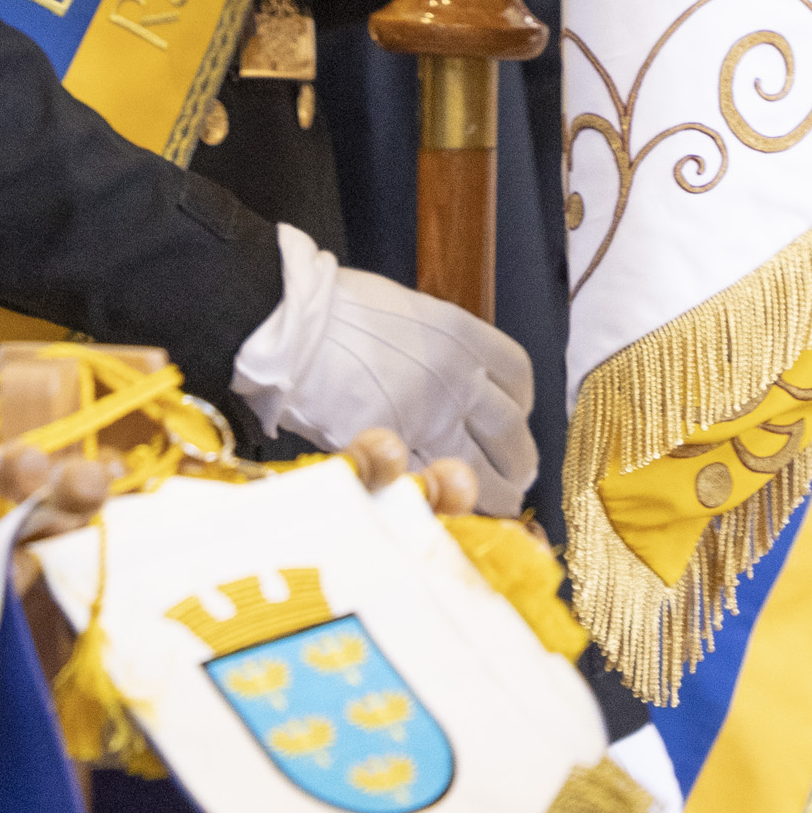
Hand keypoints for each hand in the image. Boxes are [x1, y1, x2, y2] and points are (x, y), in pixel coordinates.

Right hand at [233, 229, 537, 512]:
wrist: (290, 324)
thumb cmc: (335, 309)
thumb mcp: (404, 312)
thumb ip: (436, 346)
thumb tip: (448, 374)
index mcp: (460, 337)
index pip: (518, 375)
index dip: (521, 402)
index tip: (514, 414)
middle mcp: (458, 380)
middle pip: (513, 433)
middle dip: (519, 459)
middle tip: (516, 473)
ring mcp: (430, 421)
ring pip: (485, 473)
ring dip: (497, 494)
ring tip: (493, 501)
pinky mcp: (398, 453)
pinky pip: (434, 485)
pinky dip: (443, 500)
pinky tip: (444, 503)